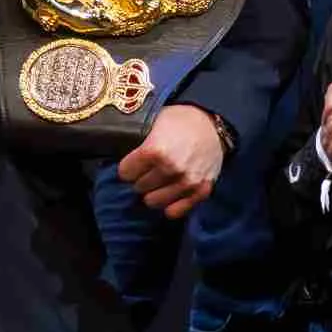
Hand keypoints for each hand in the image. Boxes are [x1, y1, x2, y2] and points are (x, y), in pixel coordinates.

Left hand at [115, 103, 223, 219]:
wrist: (212, 122)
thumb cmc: (180, 120)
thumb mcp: (153, 122)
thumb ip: (138, 142)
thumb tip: (119, 154)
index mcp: (155, 151)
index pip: (125, 173)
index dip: (127, 167)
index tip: (132, 164)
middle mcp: (171, 169)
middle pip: (139, 187)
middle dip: (140, 179)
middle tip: (147, 171)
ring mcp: (187, 182)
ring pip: (153, 201)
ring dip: (153, 192)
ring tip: (158, 182)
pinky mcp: (201, 191)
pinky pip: (175, 212)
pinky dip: (169, 205)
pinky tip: (169, 194)